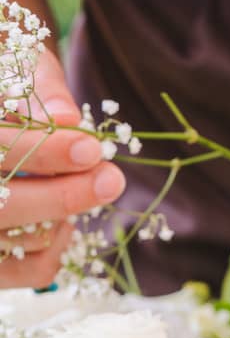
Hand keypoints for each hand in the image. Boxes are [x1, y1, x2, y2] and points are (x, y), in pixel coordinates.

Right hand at [0, 48, 124, 287]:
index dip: (42, 150)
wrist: (1, 147)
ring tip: (78, 187)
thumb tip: (67, 118)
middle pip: (4, 206)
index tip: (90, 148)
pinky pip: (34, 270)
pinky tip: (62, 222)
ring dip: (62, 215)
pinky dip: (58, 248)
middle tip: (111, 178)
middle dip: (63, 195)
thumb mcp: (12, 67)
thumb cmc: (6, 94)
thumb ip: (36, 85)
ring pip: (24, 239)